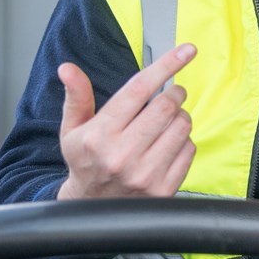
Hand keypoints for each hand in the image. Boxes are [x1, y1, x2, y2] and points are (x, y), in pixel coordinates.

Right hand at [56, 43, 197, 199]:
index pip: (139, 89)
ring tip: (166, 122)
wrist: (91, 207)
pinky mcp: (163, 188)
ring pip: (182, 126)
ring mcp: (145, 173)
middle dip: (175, 94)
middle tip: (171, 95)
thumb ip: (77, 97)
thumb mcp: (72, 130)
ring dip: (180, 117)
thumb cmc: (85, 162)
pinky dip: (184, 141)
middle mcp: (122, 154)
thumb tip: (68, 69)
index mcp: (100, 135)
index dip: (166, 65)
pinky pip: (189, 150)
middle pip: (166, 106)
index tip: (186, 50)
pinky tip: (167, 145)